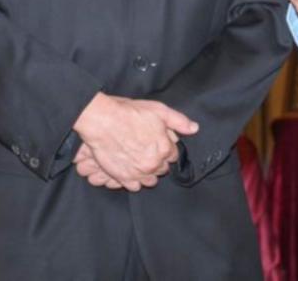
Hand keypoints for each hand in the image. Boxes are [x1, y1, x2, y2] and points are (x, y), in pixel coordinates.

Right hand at [73, 93, 197, 190]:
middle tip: (147, 150)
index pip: (173, 155)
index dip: (166, 148)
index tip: (158, 143)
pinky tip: (130, 169)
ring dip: (147, 172)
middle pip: (162, 169)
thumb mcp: (159, 110)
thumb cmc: (129, 113)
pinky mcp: (123, 178)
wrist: (103, 121)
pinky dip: (134, 180)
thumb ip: (179, 121)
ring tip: (139, 161)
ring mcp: (138, 173)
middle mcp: (154, 164)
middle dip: (158, 160)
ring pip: (150, 180)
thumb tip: (194, 129)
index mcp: (165, 149)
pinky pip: (134, 186)